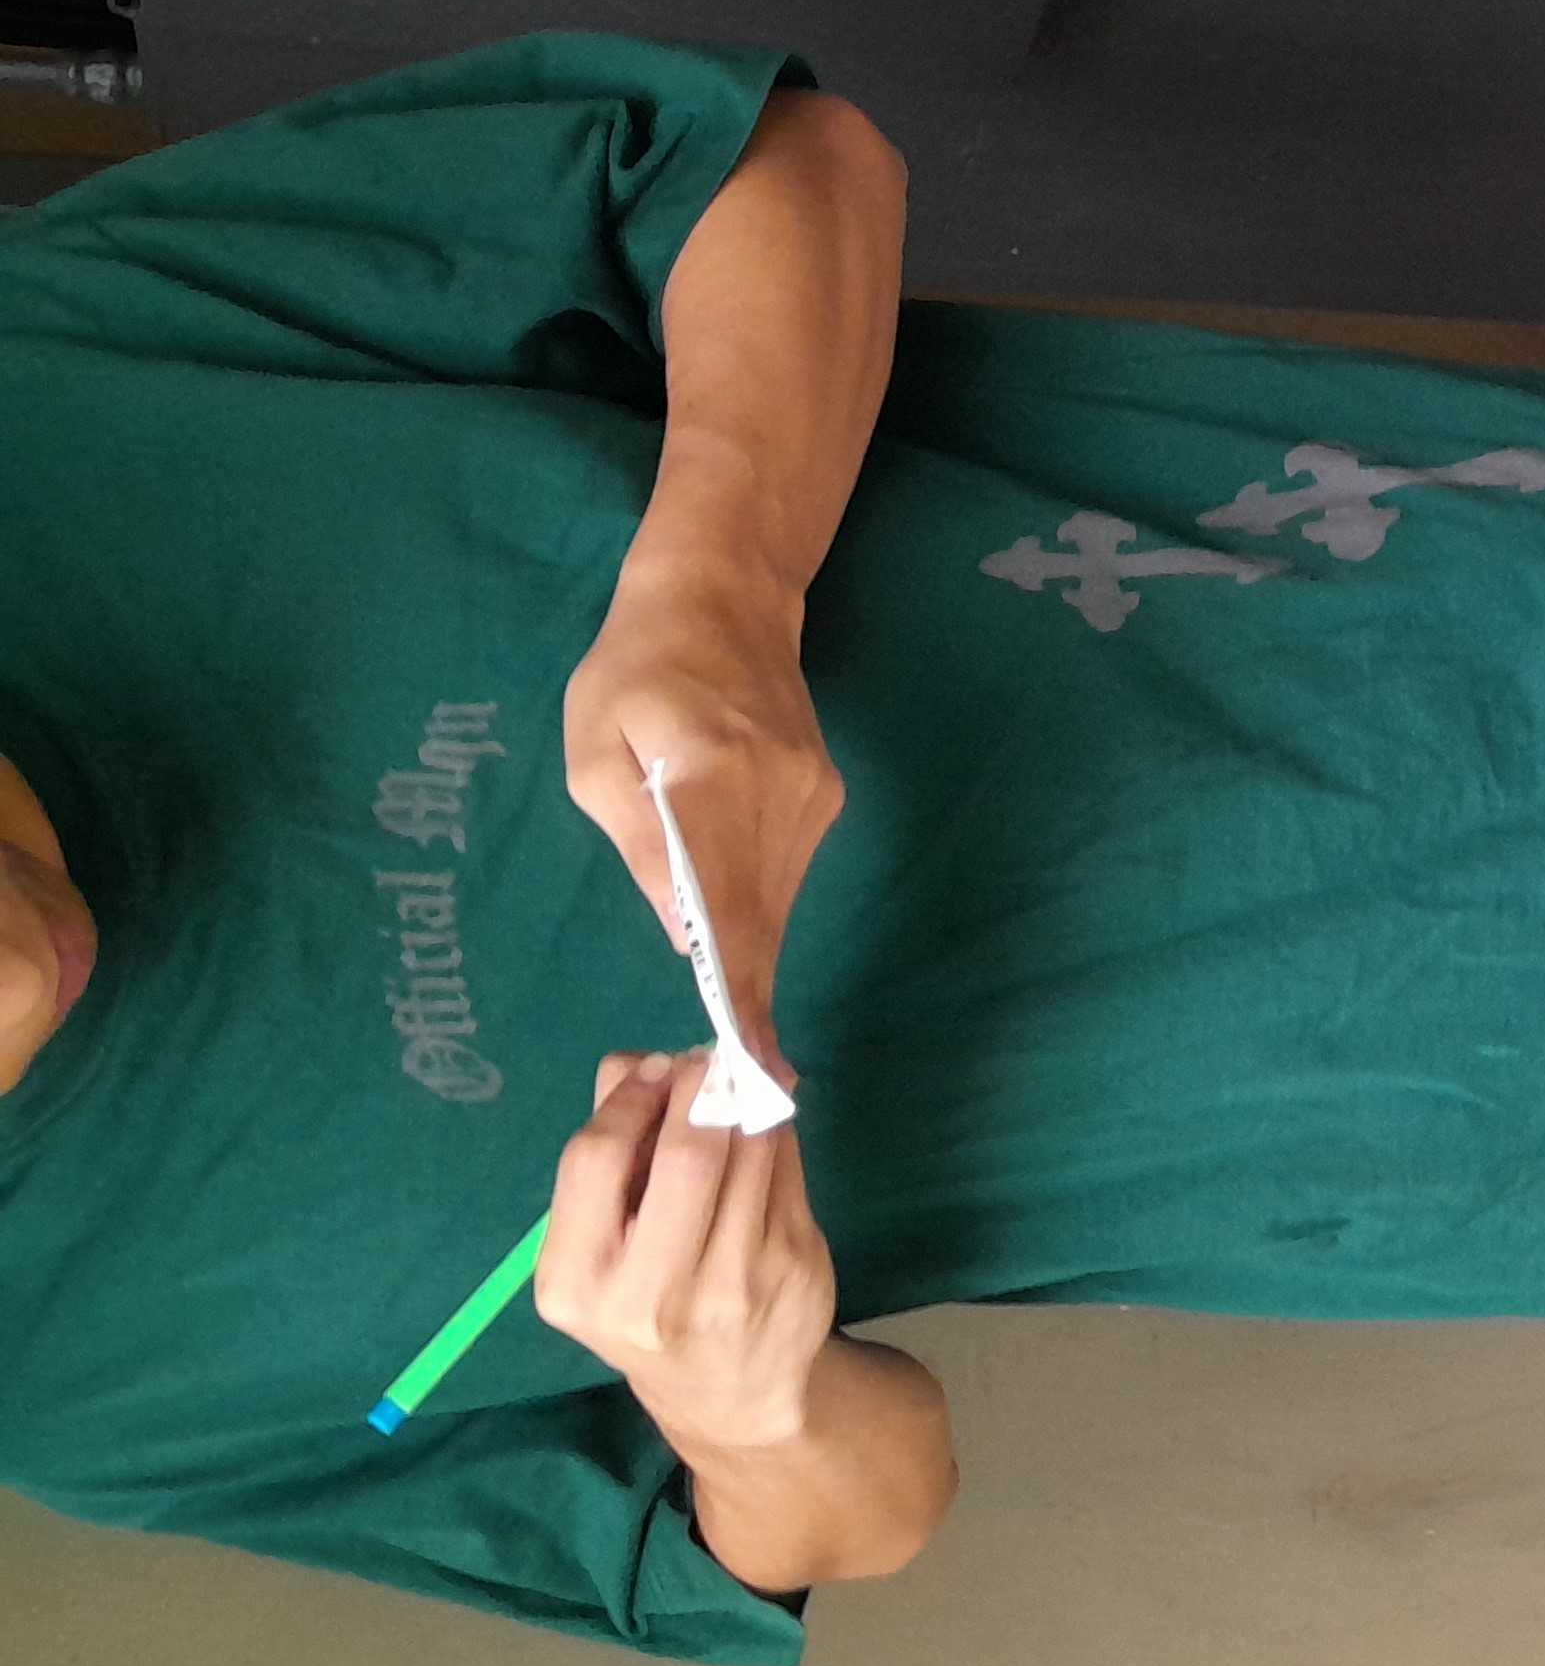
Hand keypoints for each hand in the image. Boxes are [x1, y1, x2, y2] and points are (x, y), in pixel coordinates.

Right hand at [537, 1050, 839, 1456]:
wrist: (729, 1392)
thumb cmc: (648, 1302)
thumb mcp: (599, 1249)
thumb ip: (608, 1156)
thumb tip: (638, 1062)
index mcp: (579, 1283)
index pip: (595, 1160)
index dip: (628, 1099)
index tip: (653, 1067)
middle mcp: (652, 1293)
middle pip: (685, 1152)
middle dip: (699, 1086)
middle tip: (706, 1059)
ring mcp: (733, 1283)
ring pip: (749, 1149)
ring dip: (747, 1094)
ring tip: (740, 1072)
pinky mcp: (793, 1266)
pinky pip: (787, 1167)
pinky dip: (776, 1125)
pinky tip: (767, 1113)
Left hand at [563, 543, 840, 1085]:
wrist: (724, 595)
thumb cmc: (637, 670)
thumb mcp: (597, 754)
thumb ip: (639, 843)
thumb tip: (683, 931)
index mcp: (713, 783)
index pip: (733, 908)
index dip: (741, 990)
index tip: (755, 1062)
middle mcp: (779, 798)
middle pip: (763, 916)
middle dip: (746, 990)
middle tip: (738, 1070)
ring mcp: (813, 797)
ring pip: (777, 897)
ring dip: (747, 943)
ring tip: (727, 995)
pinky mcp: (825, 795)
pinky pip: (787, 870)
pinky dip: (757, 900)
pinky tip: (729, 905)